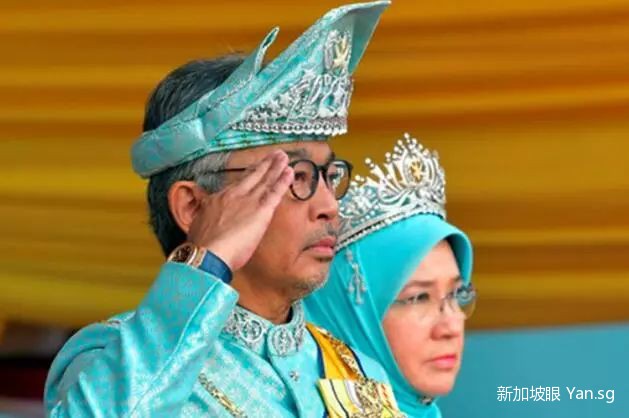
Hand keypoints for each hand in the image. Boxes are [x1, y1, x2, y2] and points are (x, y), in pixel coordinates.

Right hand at [187, 150, 293, 270]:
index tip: (255, 168)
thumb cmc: (201, 245)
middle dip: (265, 164)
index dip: (249, 175)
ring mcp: (248, 201)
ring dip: (276, 167)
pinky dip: (283, 182)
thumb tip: (201, 211)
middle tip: (274, 155)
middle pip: (253, 176)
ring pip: (265, 181)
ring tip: (283, 157)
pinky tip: (290, 172)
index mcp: (220, 199)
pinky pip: (275, 193)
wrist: (206, 253)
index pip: (238, 184)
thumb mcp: (198, 224)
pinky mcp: (261, 211)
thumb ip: (204, 215)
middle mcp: (235, 195)